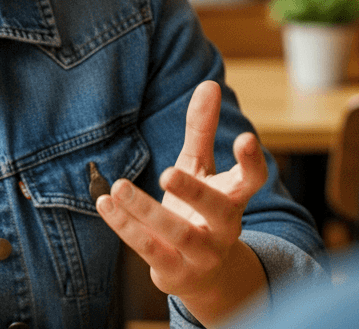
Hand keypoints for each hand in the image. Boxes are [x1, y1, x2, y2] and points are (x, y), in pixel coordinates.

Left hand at [96, 81, 268, 325]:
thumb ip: (203, 130)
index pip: (252, 179)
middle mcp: (224, 228)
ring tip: (119, 186)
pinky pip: (149, 249)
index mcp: (234, 199)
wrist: (203, 274)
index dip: (252, 160)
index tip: (245, 137)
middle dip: (193, 191)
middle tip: (168, 172)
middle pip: (217, 210)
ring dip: (146, 210)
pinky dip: (126, 226)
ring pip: (179, 233)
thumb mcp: (202, 168)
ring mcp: (201, 253)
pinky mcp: (175, 271)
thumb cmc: (201, 210)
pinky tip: (106, 203)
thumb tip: (209, 84)